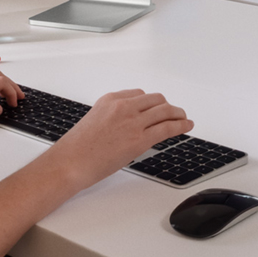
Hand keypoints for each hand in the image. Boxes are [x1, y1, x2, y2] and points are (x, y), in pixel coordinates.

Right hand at [46, 89, 192, 188]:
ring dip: (178, 114)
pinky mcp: (139, 139)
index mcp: (110, 100)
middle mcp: (123, 106)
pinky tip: (187, 126)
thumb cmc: (77, 149)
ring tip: (184, 118)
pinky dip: (181, 125)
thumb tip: (127, 128)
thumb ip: (113, 119)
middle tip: (174, 112)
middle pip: (155, 100)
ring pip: (165, 111)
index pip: (139, 94)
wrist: (70, 162)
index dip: (152, 102)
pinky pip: (167, 128)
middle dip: (167, 106)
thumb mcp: (94, 122)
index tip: (157, 107)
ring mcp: (132, 122)